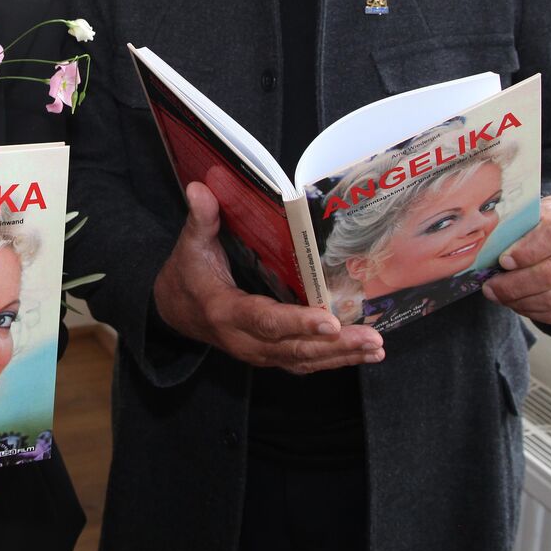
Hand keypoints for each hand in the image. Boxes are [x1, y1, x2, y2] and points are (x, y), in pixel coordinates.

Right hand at [152, 182, 382, 372]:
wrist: (175, 311)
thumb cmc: (187, 274)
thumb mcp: (190, 245)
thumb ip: (201, 219)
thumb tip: (201, 187)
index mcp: (225, 312)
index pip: (264, 320)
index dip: (296, 322)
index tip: (330, 320)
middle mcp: (244, 340)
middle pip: (293, 348)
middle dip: (335, 345)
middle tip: (371, 339)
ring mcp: (259, 353)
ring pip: (303, 360)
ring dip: (342, 356)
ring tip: (375, 348)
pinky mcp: (270, 356)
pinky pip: (304, 362)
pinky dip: (334, 359)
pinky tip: (362, 353)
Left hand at [484, 194, 550, 324]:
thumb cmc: (535, 225)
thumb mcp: (524, 215)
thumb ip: (509, 228)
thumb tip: (484, 252)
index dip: (528, 250)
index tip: (503, 261)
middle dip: (517, 284)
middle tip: (491, 288)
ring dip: (524, 302)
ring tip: (501, 298)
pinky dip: (539, 313)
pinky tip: (520, 305)